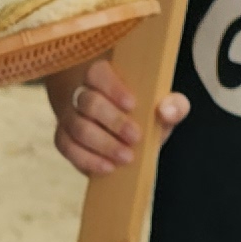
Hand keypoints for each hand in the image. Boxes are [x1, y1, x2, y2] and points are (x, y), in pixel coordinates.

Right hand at [45, 59, 184, 178]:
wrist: (126, 137)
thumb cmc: (145, 114)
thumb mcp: (163, 107)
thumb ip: (174, 105)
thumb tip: (167, 110)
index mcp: (104, 76)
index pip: (99, 73)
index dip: (112, 88)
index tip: (132, 104)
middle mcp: (82, 94)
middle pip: (88, 102)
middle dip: (112, 121)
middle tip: (135, 137)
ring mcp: (70, 117)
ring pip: (77, 127)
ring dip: (102, 144)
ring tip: (126, 157)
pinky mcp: (65, 139)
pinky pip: (66, 147)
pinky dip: (87, 159)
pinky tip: (108, 167)